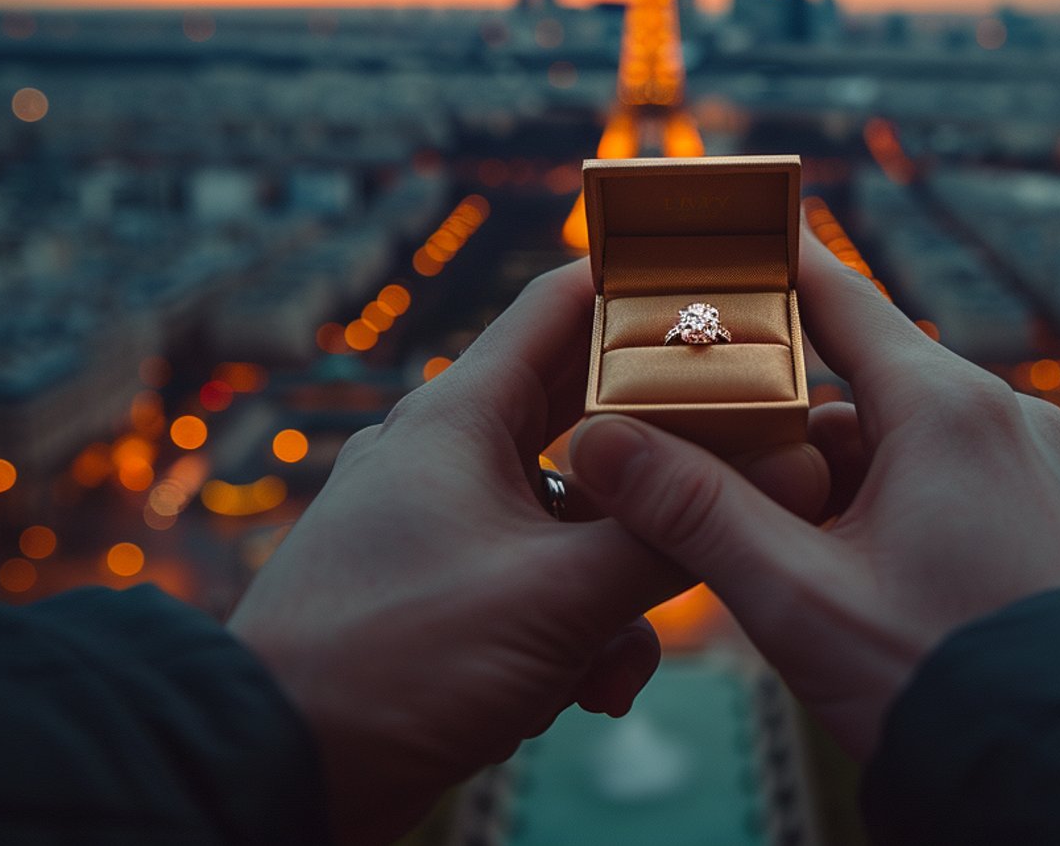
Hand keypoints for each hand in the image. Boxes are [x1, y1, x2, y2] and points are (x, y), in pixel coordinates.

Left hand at [228, 260, 827, 842]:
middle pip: (583, 418)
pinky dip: (569, 631)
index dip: (644, 288)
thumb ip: (671, 536)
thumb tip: (781, 480)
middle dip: (657, 469)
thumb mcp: (560, 597)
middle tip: (735, 478)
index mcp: (460, 416)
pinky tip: (580, 694)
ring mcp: (439, 524)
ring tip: (618, 659)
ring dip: (615, 586)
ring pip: (570, 520)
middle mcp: (447, 455)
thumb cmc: (397, 660)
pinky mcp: (439, 593)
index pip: (561, 305)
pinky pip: (533, 583)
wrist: (278, 770)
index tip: (727, 296)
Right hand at [569, 234, 1059, 759]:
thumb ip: (694, 510)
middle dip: (782, 420)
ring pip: (902, 439)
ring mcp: (1037, 464)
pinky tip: (855, 571)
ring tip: (786, 552)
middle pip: (860, 383)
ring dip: (836, 478)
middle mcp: (1004, 415)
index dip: (768, 262)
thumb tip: (598, 442)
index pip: (838, 296)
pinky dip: (891, 503)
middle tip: (710, 458)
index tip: (713, 231)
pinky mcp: (1053, 513)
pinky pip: (951, 477)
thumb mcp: (796, 598)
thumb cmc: (941, 681)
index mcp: (946, 407)